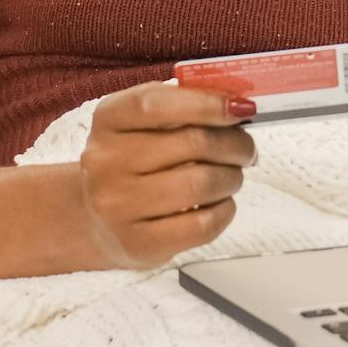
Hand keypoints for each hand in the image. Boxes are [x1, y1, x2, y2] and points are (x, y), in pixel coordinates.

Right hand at [77, 81, 257, 269]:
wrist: (101, 219)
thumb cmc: (135, 162)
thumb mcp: (144, 124)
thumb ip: (183, 106)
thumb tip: (238, 102)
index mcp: (107, 119)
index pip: (154, 103)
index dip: (205, 103)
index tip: (240, 108)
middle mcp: (105, 161)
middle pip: (191, 143)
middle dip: (234, 144)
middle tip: (246, 149)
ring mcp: (117, 205)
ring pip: (202, 184)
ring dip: (232, 177)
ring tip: (231, 176)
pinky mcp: (138, 243)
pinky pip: (203, 224)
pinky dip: (225, 210)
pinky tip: (221, 204)